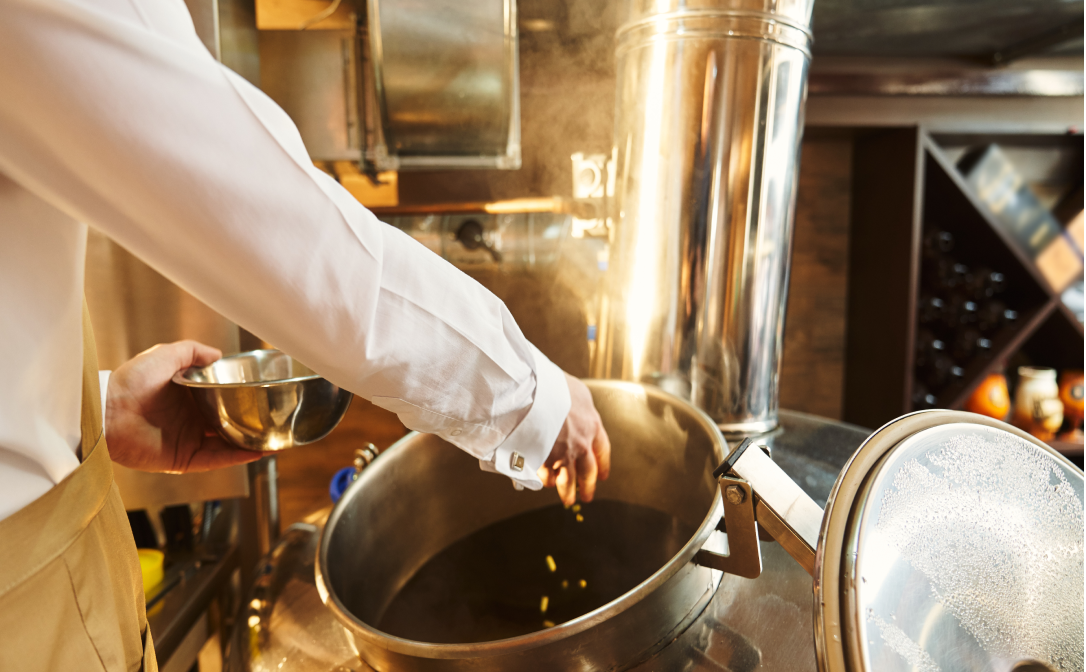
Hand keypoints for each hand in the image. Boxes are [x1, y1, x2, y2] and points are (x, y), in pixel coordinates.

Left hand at [105, 341, 266, 472]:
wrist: (108, 411)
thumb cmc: (130, 381)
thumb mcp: (165, 354)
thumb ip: (192, 351)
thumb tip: (217, 354)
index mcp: (186, 397)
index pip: (220, 399)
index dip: (240, 397)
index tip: (260, 394)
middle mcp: (189, 420)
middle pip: (227, 423)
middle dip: (250, 424)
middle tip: (274, 420)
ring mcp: (187, 440)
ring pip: (227, 444)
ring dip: (250, 443)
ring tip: (275, 440)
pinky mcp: (183, 459)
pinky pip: (216, 460)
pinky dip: (236, 458)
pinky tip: (257, 452)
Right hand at [537, 374, 610, 505]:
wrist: (530, 393)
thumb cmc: (551, 386)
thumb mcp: (576, 392)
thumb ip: (581, 407)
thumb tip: (580, 411)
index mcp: (592, 426)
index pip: (603, 451)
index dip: (603, 465)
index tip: (602, 476)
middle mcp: (581, 444)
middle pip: (588, 473)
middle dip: (588, 487)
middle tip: (587, 496)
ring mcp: (562, 455)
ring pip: (568, 481)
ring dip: (568, 493)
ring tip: (567, 500)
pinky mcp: (543, 461)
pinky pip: (547, 477)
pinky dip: (547, 482)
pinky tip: (546, 483)